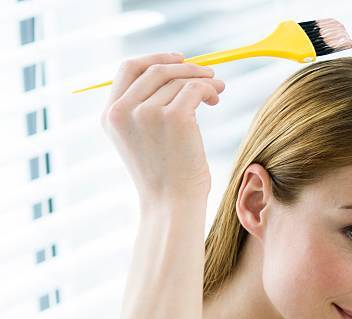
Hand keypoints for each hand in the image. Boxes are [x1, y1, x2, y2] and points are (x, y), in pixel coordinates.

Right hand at [100, 52, 224, 205]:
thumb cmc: (165, 176)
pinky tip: (216, 98)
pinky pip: (196, 89)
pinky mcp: (174, 117)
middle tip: (209, 74)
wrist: (172, 204)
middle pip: (156, 69)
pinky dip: (209, 88)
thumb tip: (179, 71)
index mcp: (110, 115)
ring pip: (180, 80)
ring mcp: (147, 113)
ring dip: (204, 80)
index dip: (155, 58)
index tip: (179, 59)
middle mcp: (123, 111)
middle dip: (186, 67)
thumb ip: (148, 106)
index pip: (129, 69)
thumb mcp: (144, 138)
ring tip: (218, 90)